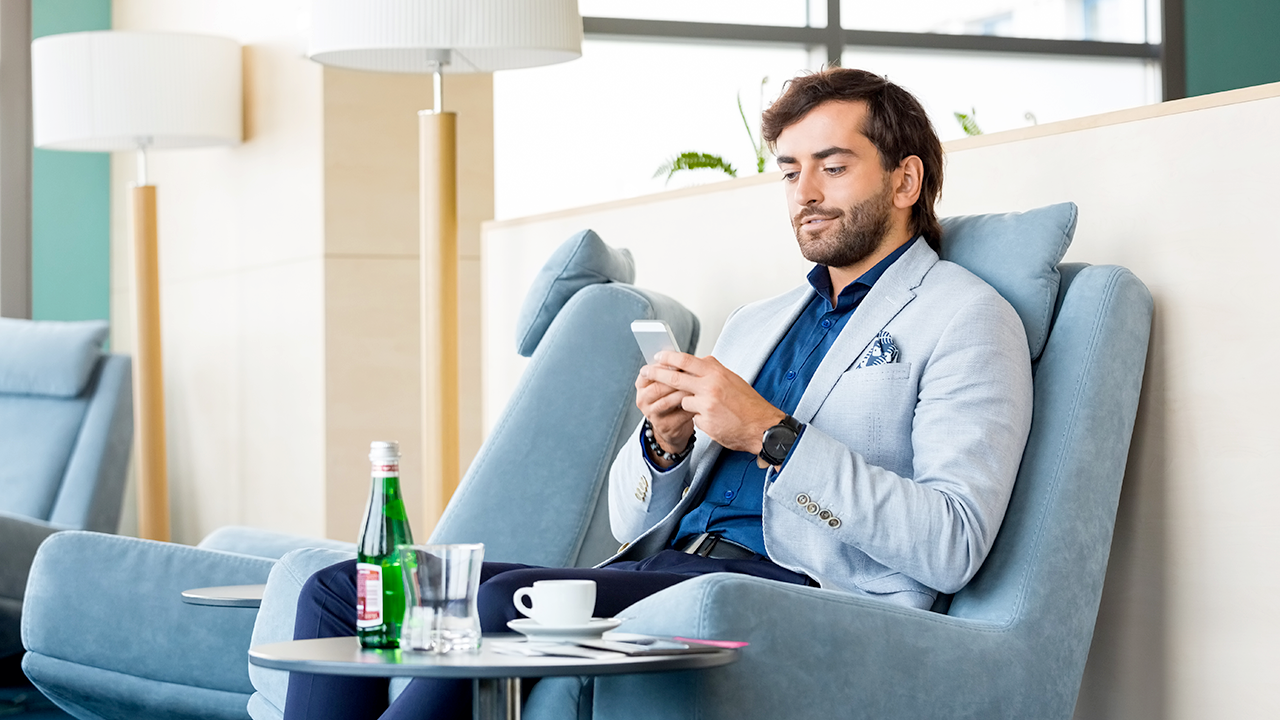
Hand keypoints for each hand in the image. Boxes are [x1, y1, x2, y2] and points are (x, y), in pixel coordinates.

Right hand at [635, 360, 694, 466]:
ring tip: (695, 388)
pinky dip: (689, 407)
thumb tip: (681, 357)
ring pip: (666, 401)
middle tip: (691, 374)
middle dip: (675, 380)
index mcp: (641, 384)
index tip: (679, 362)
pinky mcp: (664, 425)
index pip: (648, 372)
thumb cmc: (672, 398)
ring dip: (682, 394)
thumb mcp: (667, 382)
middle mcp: (643, 399)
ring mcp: (652, 414)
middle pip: (657, 387)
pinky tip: (698, 402)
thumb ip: (670, 370)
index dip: (664, 366)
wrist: (673, 424)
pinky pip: (678, 415)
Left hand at [641, 351, 784, 454]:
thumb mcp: (732, 379)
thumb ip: (713, 371)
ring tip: (709, 407)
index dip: (669, 357)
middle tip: (645, 372)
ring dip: (690, 404)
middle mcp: (710, 385)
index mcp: (716, 372)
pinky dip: (700, 418)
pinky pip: (694, 417)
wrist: (763, 427)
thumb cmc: (749, 404)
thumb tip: (700, 361)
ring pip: (683, 400)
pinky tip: (716, 420)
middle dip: (656, 374)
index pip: (686, 360)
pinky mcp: (705, 420)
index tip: (658, 356)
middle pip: (674, 377)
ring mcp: (706, 403)